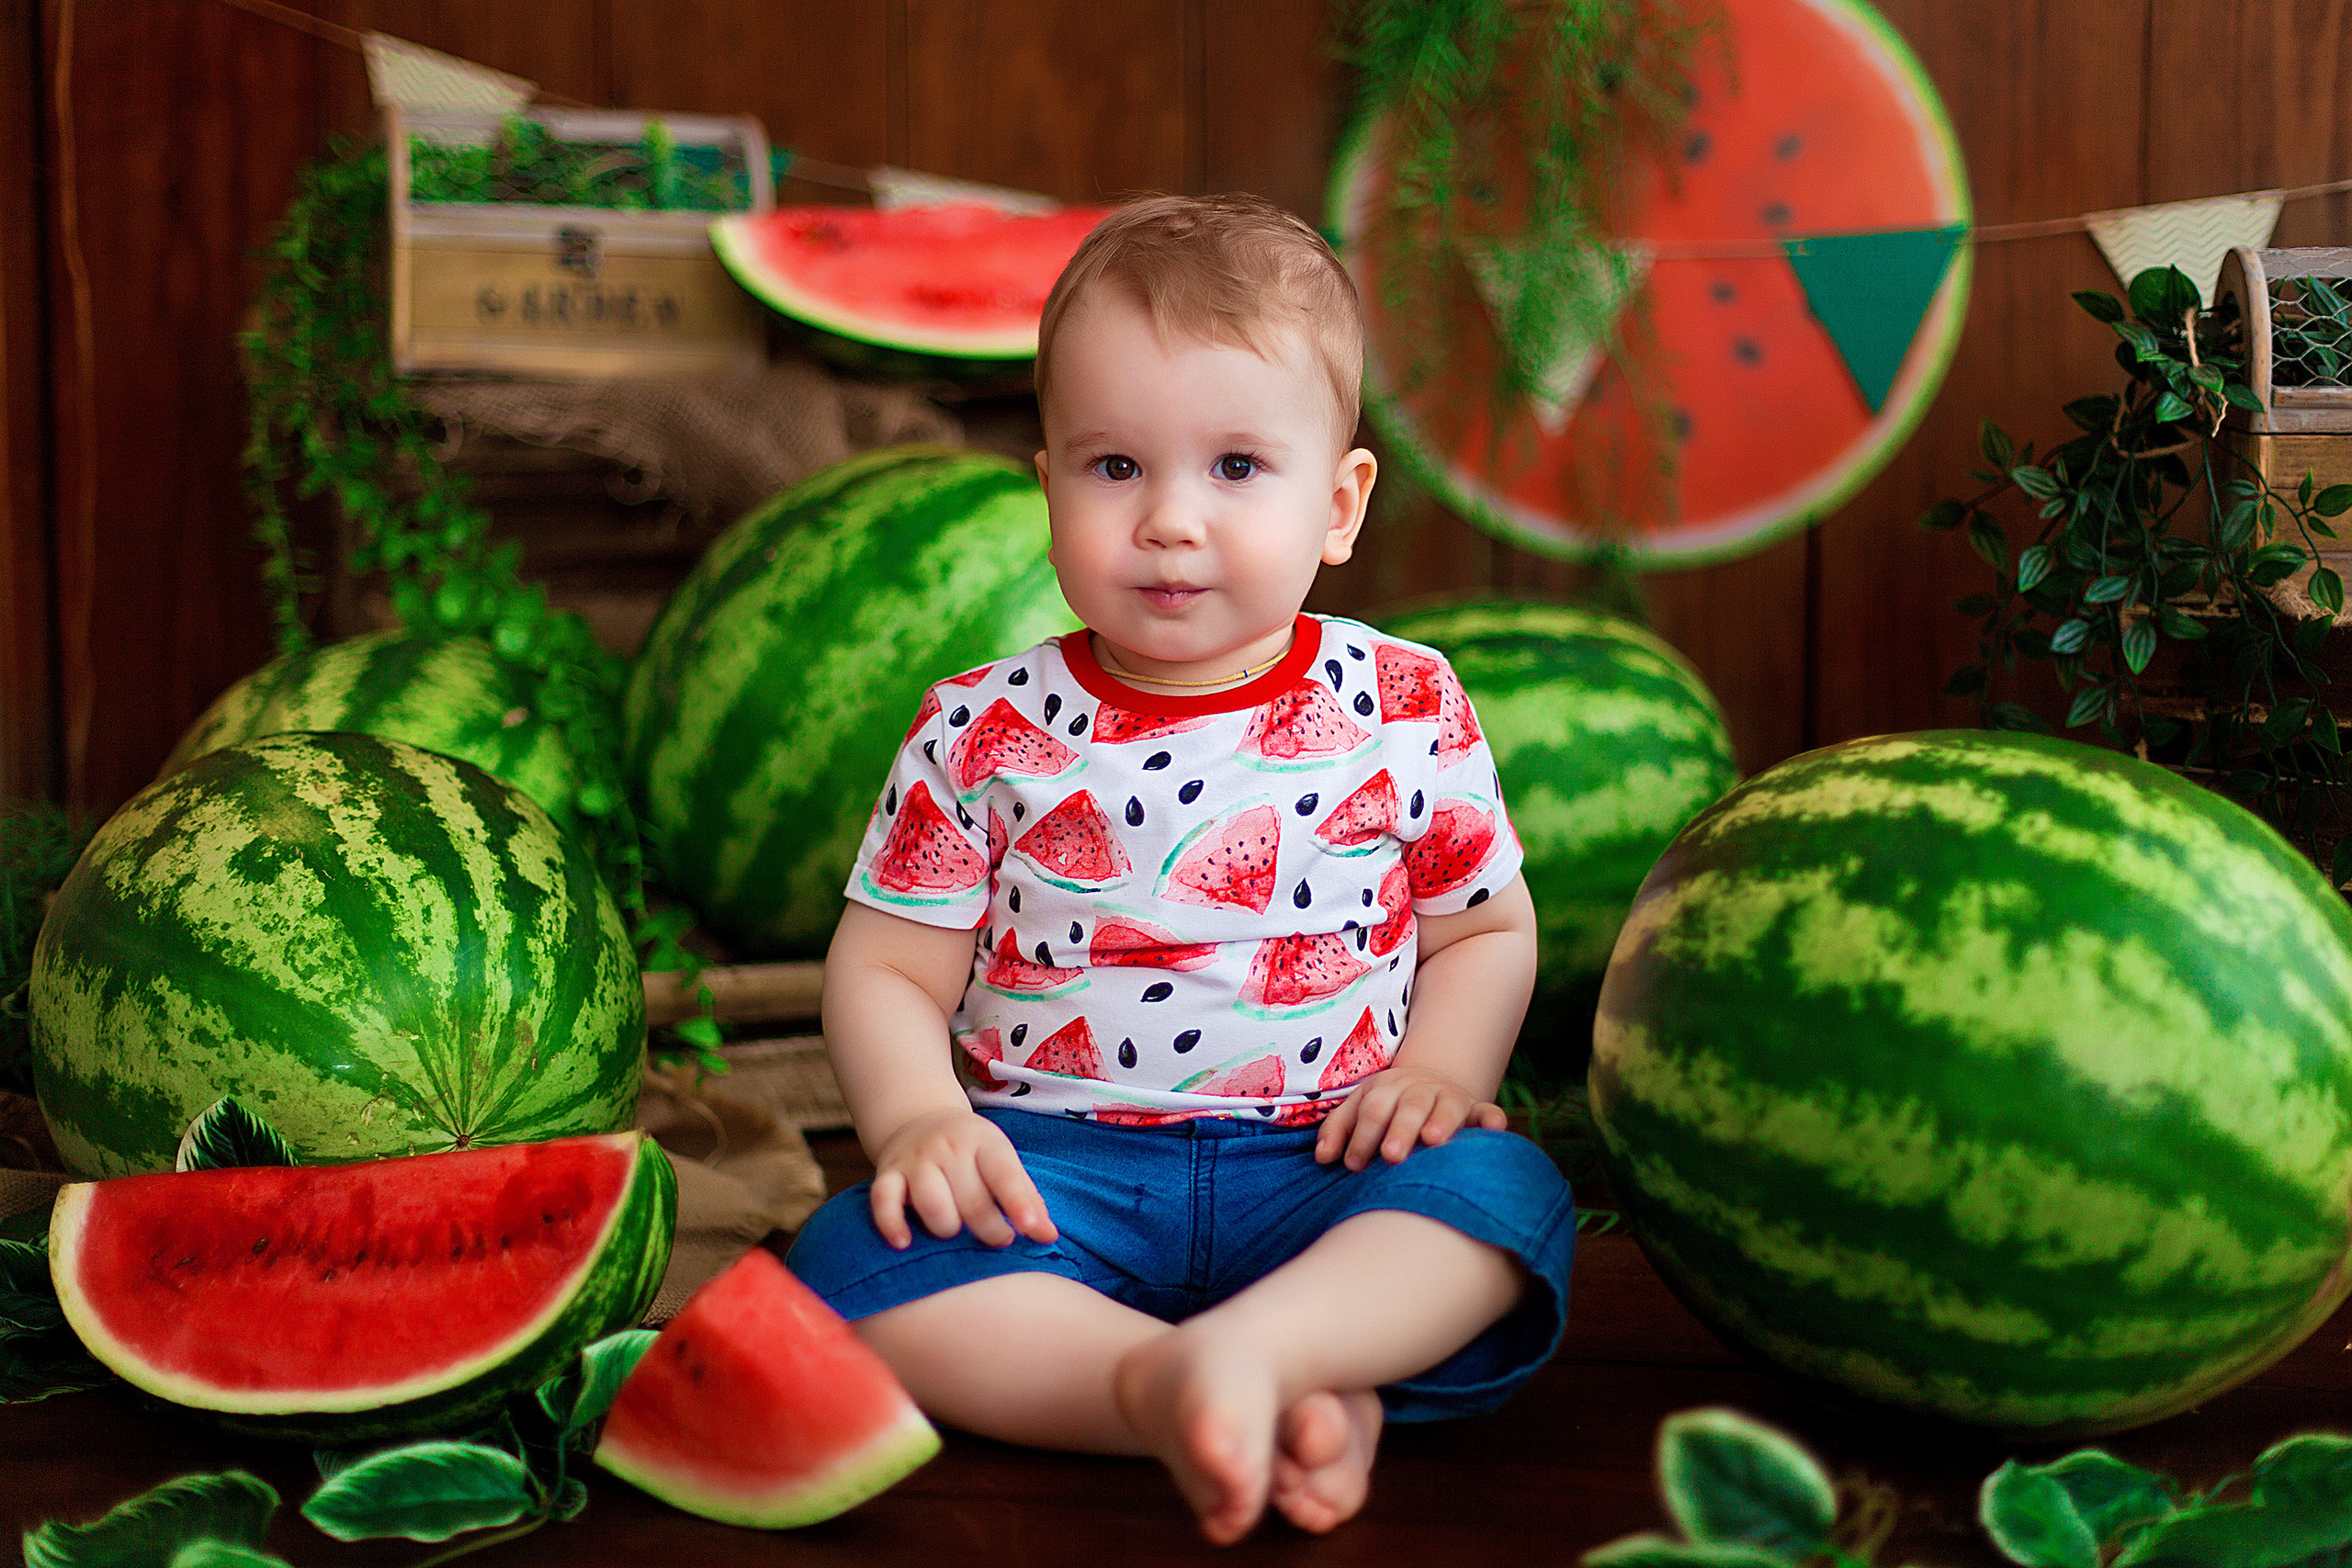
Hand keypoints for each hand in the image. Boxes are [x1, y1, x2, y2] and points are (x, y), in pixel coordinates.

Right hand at [869, 1106, 1058, 1249]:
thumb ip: (1026, 1197)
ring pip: (931, 1201)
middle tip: (1000, 1238)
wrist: (919, 1119)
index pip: (1005, 1174)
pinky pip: (883, 1200)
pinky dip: (891, 1224)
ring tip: (956, 1233)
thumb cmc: (972, 1153)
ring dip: (946, 1227)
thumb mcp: (1002, 1160)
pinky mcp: (887, 1173)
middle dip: (989, 1230)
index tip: (1035, 1231)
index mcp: (985, 1143)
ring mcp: (917, 1160)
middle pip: (971, 1199)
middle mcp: (949, 1148)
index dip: (1020, 1204)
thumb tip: (1049, 1237)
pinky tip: (904, 1243)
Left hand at [1313, 1064, 1506, 1171]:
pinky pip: (1487, 1112)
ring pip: (1447, 1105)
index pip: (1372, 1109)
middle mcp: (1418, 1090)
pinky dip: (1492, 1119)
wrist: (1427, 1082)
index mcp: (1386, 1089)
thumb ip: (1338, 1130)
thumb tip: (1323, 1158)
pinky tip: (1494, 1129)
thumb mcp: (1359, 1109)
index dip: (1362, 1135)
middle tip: (1391, 1157)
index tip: (1353, 1165)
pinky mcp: (1475, 1109)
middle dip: (1400, 1130)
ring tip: (1433, 1140)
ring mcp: (1449, 1097)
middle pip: (1409, 1106)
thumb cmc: (1385, 1107)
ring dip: (1442, 1121)